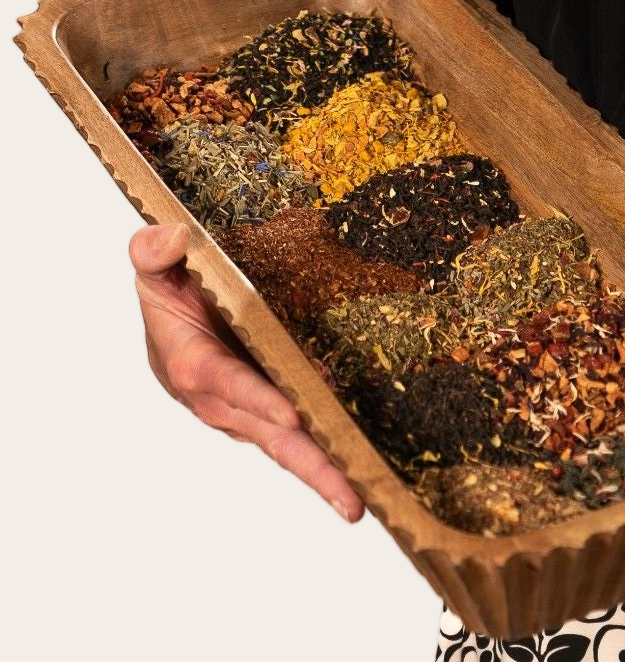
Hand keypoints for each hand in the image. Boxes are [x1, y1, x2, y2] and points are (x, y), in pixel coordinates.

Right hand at [130, 222, 363, 521]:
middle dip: (308, 466)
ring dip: (321, 470)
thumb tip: (174, 237)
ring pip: (285, 443)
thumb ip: (154, 251)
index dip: (255, 397)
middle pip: (268, 434)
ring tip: (358, 500)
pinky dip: (323, 447)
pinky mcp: (265, 407)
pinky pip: (296, 430)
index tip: (290, 413)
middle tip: (350, 502)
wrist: (174, 313)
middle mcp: (219, 397)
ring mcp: (245, 408)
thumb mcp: (153, 266)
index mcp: (191, 362)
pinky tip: (357, 458)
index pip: (225, 381)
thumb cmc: (168, 288)